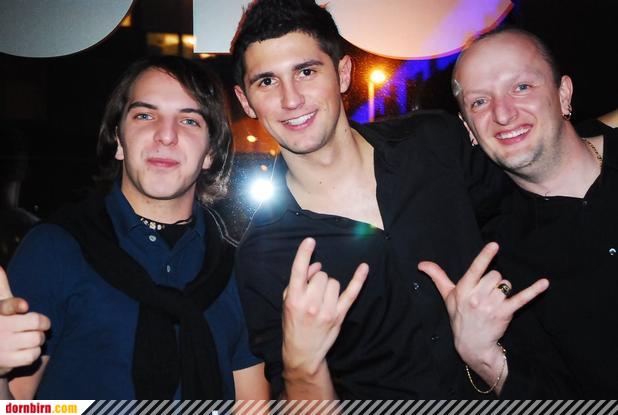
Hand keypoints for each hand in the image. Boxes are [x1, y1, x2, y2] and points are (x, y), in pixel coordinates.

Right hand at [0, 266, 50, 376]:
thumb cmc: (0, 324)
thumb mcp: (0, 307)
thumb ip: (1, 288)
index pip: (6, 306)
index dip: (15, 305)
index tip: (24, 305)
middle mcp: (0, 328)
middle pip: (35, 323)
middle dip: (42, 324)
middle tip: (39, 326)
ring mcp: (3, 345)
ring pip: (37, 339)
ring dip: (39, 340)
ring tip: (31, 339)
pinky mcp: (7, 361)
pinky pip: (32, 355)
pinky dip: (34, 353)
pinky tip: (28, 350)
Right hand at [282, 238, 367, 377]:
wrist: (302, 352)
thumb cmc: (293, 323)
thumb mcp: (287, 302)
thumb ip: (299, 281)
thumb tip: (316, 265)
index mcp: (294, 298)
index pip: (298, 271)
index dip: (304, 254)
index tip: (310, 240)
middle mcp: (310, 304)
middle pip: (321, 275)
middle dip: (318, 279)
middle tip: (314, 291)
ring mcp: (326, 310)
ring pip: (333, 282)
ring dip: (329, 286)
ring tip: (322, 298)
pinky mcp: (339, 315)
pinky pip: (351, 293)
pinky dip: (359, 280)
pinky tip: (364, 268)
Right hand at [418, 243, 547, 379]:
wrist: (471, 344)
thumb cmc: (459, 317)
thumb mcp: (447, 297)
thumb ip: (438, 277)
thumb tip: (421, 264)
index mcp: (463, 289)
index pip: (475, 269)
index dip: (485, 256)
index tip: (495, 245)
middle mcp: (477, 297)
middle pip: (495, 275)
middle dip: (493, 281)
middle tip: (486, 294)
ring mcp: (492, 306)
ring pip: (506, 285)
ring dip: (503, 290)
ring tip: (495, 302)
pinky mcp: (505, 314)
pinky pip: (522, 299)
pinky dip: (534, 291)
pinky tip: (544, 283)